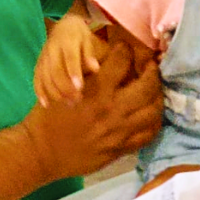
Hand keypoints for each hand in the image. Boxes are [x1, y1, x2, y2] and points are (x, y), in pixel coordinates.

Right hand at [21, 36, 162, 179]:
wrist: (41, 151)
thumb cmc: (48, 116)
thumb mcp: (63, 86)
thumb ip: (87, 72)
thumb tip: (105, 55)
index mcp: (95, 90)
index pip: (122, 60)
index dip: (127, 48)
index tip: (127, 47)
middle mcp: (112, 109)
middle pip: (148, 84)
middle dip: (152, 70)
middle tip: (150, 66)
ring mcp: (119, 131)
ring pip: (154, 110)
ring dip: (158, 95)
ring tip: (153, 89)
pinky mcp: (121, 148)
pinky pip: (148, 134)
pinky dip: (154, 121)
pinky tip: (150, 114)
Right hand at [34, 16, 105, 106]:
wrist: (63, 26)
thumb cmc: (79, 35)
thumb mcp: (87, 39)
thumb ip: (89, 54)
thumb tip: (95, 69)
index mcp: (67, 41)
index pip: (69, 57)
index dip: (73, 72)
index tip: (80, 87)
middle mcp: (52, 49)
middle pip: (55, 71)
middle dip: (65, 88)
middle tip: (77, 100)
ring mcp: (43, 57)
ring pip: (45, 77)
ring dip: (55, 93)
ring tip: (68, 103)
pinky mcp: (38, 64)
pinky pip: (36, 79)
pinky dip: (40, 92)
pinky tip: (46, 104)